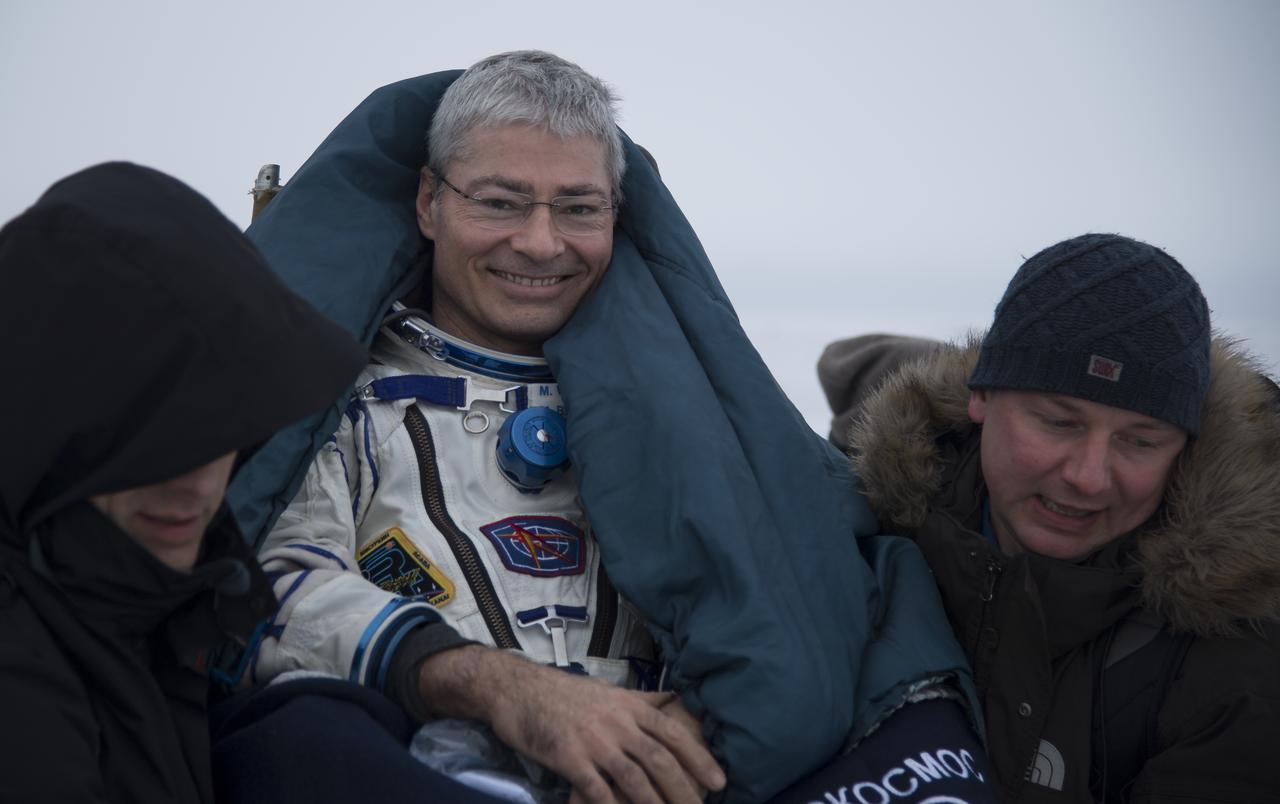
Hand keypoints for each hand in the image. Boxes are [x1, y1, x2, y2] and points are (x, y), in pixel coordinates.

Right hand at [419, 646, 724, 802]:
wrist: (517, 688)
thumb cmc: (564, 692)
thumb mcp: (609, 691)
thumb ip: (642, 700)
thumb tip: (674, 699)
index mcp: (630, 706)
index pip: (673, 733)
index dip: (698, 758)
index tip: (718, 781)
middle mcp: (617, 722)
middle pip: (660, 760)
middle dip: (684, 790)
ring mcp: (593, 741)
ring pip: (634, 778)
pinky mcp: (568, 757)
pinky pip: (596, 790)